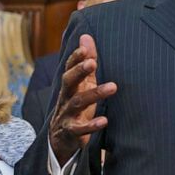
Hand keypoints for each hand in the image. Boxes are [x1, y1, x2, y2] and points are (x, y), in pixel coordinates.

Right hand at [50, 34, 116, 163]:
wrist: (61, 138)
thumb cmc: (77, 104)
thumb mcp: (82, 83)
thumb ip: (86, 61)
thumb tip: (86, 36)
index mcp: (70, 85)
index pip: (69, 68)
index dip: (76, 58)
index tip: (86, 49)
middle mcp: (66, 97)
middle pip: (68, 82)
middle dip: (79, 71)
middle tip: (92, 62)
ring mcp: (67, 114)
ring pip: (77, 103)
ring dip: (94, 94)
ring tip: (113, 87)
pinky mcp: (72, 132)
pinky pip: (80, 129)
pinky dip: (91, 125)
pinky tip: (104, 121)